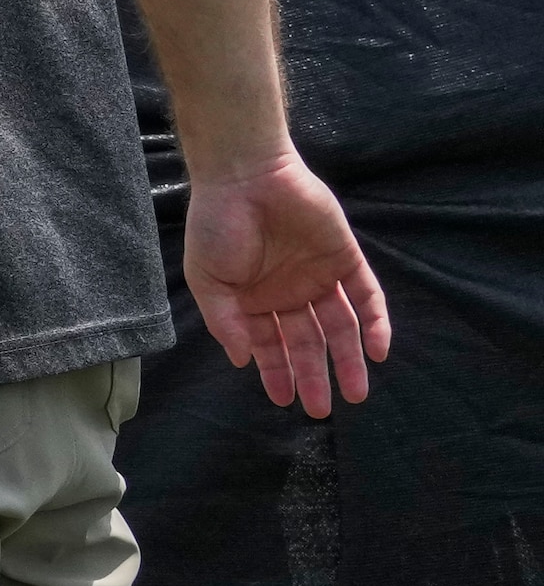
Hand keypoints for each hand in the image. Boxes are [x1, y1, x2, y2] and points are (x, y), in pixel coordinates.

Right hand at [183, 153, 388, 417]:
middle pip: (308, 342)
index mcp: (253, 300)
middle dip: (314, 375)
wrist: (246, 176)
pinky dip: (375, 323)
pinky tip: (377, 350)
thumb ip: (225, 320)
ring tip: (357, 391)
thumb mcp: (208, 279)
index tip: (283, 401)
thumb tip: (241, 359)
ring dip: (349, 359)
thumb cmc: (217, 226)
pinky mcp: (345, 258)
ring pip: (341, 326)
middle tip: (323, 408)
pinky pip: (366, 296)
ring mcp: (318, 276)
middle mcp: (288, 293)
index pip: (269, 344)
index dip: (276, 372)